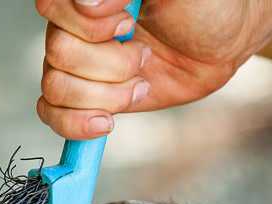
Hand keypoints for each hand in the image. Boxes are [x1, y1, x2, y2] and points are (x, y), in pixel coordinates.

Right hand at [35, 0, 271, 138]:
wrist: (219, 44)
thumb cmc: (203, 6)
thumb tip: (89, 3)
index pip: (52, 5)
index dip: (89, 24)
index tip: (126, 22)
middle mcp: (73, 25)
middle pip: (58, 53)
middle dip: (110, 63)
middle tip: (144, 54)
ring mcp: (76, 63)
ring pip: (57, 87)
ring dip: (105, 94)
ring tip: (140, 83)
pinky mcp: (84, 96)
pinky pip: (52, 115)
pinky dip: (77, 124)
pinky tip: (108, 120)